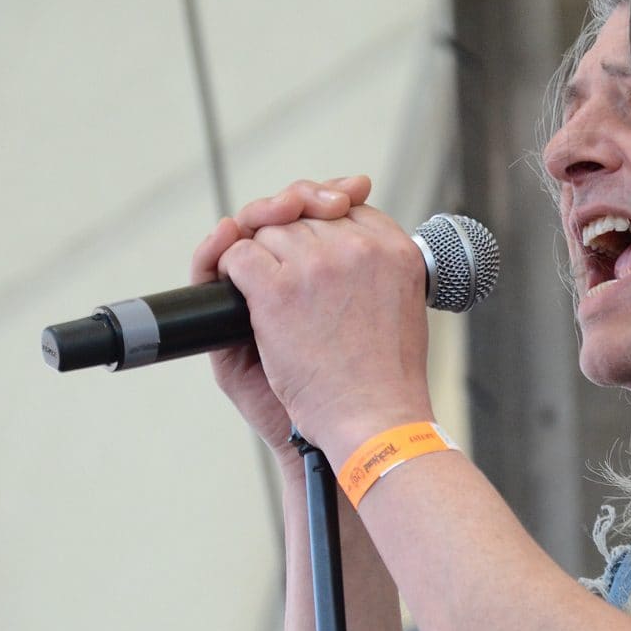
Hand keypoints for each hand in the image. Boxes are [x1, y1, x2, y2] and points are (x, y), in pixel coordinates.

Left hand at [217, 194, 435, 462]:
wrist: (373, 422)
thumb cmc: (385, 379)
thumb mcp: (401, 309)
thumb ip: (378, 268)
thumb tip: (348, 234)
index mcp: (396, 250)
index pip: (346, 208)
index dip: (322, 218)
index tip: (315, 241)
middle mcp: (359, 247)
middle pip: (301, 216)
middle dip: (285, 237)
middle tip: (285, 277)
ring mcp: (316, 265)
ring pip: (267, 232)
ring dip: (258, 258)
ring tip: (271, 298)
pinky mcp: (278, 290)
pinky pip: (238, 255)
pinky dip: (229, 270)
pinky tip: (240, 294)